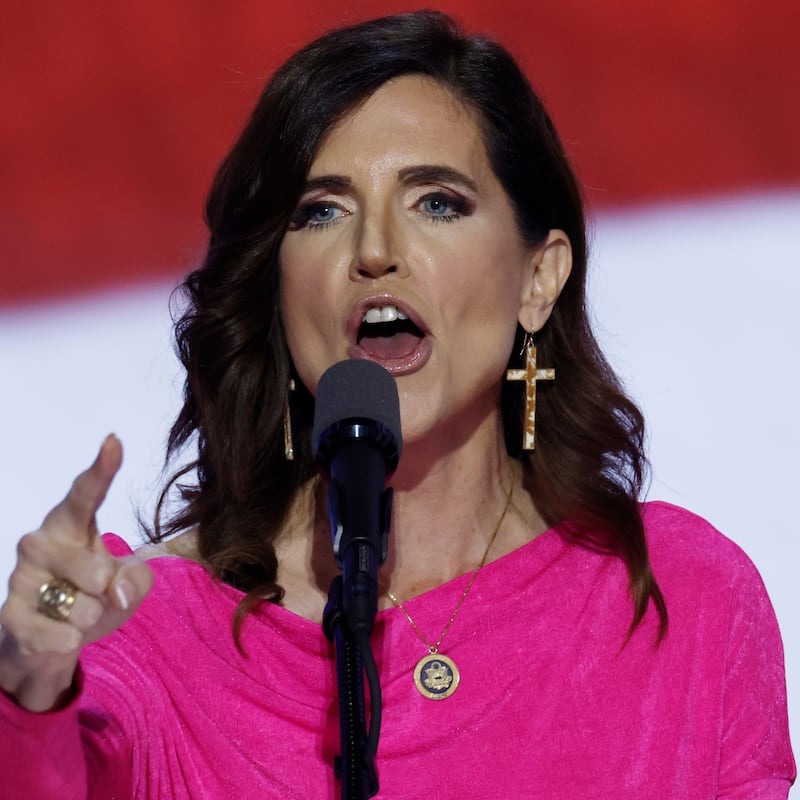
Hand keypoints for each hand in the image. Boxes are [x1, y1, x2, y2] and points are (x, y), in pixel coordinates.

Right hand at [0, 435, 152, 711]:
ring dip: (91, 618)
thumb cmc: (94, 595)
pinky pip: (61, 636)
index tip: (114, 441)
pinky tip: (59, 634)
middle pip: (96, 569)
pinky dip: (71, 641)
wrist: (50, 640)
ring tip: (74, 613)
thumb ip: (135, 578)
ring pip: (82, 607)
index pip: (87, 493)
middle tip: (96, 592)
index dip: (102, 468)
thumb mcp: (129, 584)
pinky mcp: (9, 615)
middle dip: (108, 590)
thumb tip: (116, 590)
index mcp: (71, 523)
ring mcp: (20, 577)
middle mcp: (39, 541)